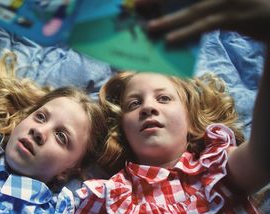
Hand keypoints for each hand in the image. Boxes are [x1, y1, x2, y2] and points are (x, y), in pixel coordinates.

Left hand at [142, 0, 269, 43]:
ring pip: (192, 10)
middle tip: (137, 6)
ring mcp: (227, 0)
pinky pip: (205, 25)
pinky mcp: (234, 16)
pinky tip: (170, 41)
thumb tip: (171, 22)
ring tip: (149, 29)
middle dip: (159, 0)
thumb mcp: (219, 2)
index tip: (141, 0)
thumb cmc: (245, 7)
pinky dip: (186, 33)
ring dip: (169, 21)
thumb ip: (198, 7)